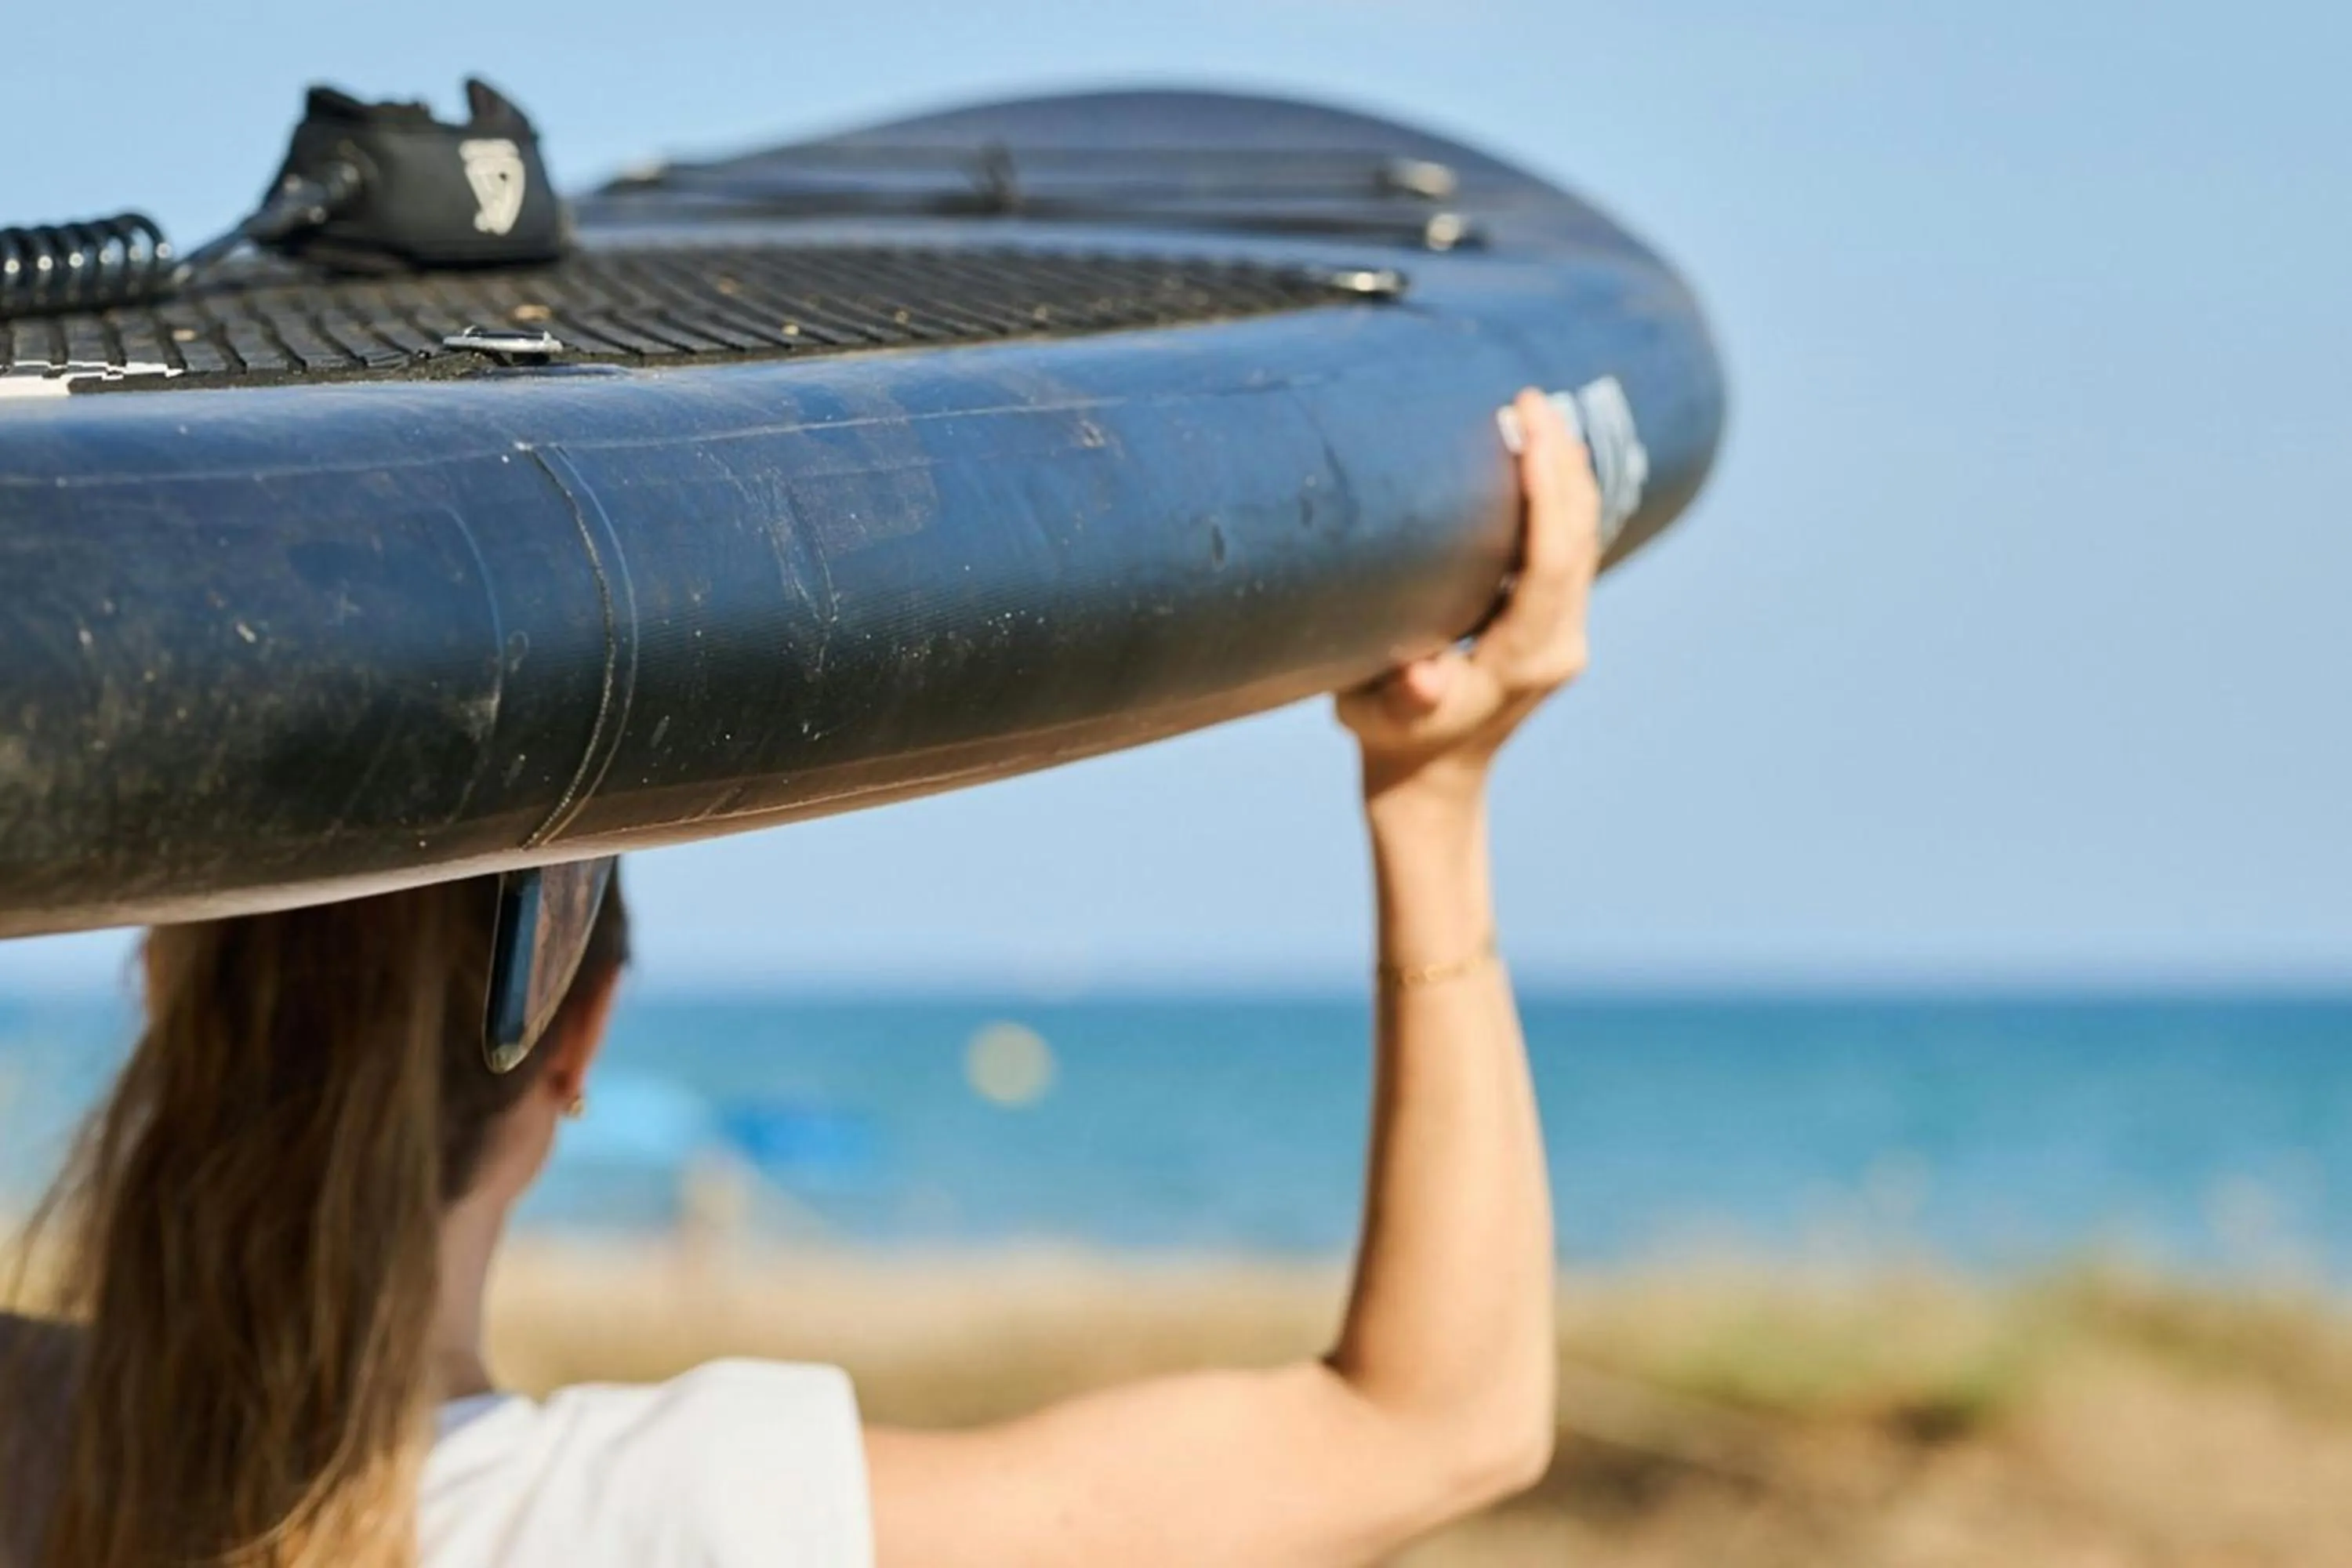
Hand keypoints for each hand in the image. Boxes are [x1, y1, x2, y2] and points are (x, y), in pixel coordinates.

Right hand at [1338, 388, 1602, 810]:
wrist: (1432, 783)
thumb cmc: (1394, 744)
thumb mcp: (1379, 721)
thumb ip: (1403, 697)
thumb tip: (1422, 676)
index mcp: (1525, 658)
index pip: (1552, 559)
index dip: (1546, 490)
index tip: (1530, 430)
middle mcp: (1560, 642)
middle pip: (1578, 536)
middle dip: (1559, 461)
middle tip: (1531, 397)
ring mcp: (1565, 633)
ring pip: (1583, 536)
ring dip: (1565, 471)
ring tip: (1539, 410)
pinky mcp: (1557, 623)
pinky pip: (1571, 547)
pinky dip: (1559, 496)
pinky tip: (1543, 455)